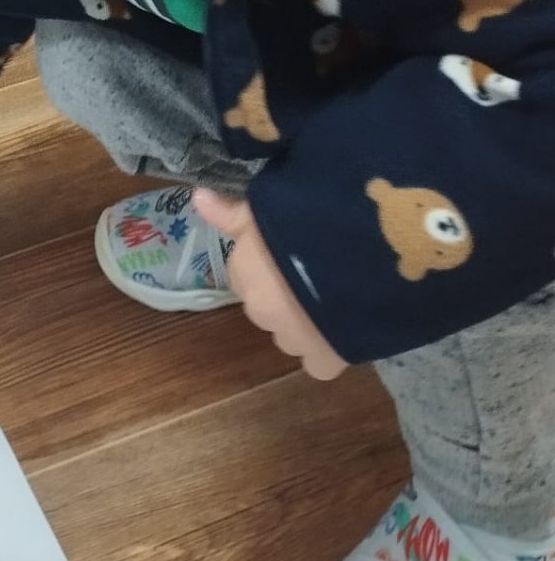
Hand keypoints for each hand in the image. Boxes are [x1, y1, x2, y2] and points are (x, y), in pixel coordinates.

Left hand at [192, 189, 346, 380]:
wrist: (363, 257)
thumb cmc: (312, 222)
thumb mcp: (268, 206)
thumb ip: (231, 212)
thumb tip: (197, 198)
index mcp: (244, 270)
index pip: (245, 271)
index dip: (269, 261)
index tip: (292, 249)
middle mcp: (259, 309)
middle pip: (266, 304)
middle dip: (285, 293)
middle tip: (316, 272)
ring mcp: (290, 339)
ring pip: (289, 334)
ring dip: (303, 322)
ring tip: (335, 298)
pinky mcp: (324, 360)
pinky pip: (317, 362)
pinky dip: (326, 351)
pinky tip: (344, 329)